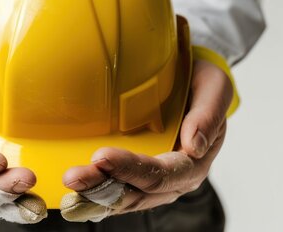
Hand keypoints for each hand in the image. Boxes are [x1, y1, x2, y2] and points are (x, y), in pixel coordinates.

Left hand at [60, 60, 232, 221]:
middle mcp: (173, 181)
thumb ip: (208, 115)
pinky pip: (114, 192)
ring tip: (68, 184)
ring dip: (93, 194)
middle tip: (73, 177)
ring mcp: (152, 183)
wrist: (193, 85)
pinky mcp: (135, 177)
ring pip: (122, 197)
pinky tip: (71, 191)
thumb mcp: (214, 88)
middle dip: (102, 187)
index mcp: (193, 163)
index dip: (131, 169)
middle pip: (136, 192)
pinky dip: (93, 194)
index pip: (161, 174)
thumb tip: (195, 145)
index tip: (101, 156)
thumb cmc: (202, 84)